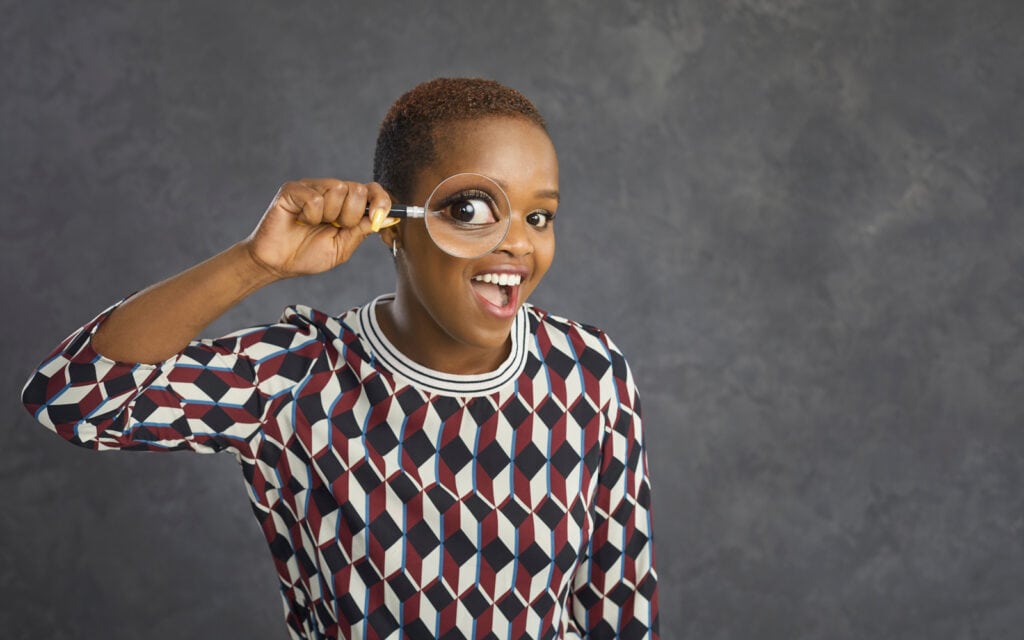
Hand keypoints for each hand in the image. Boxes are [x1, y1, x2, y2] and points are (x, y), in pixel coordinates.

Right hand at [243, 179, 392, 279]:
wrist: (278, 264)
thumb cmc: (308, 255)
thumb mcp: (343, 247)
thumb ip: (364, 229)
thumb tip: (391, 217)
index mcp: (346, 204)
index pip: (372, 190)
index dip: (381, 201)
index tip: (379, 219)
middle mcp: (331, 191)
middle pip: (358, 189)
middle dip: (351, 216)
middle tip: (334, 228)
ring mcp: (312, 187)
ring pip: (338, 188)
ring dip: (330, 216)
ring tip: (315, 225)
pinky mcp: (293, 189)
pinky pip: (315, 198)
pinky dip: (310, 216)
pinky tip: (301, 221)